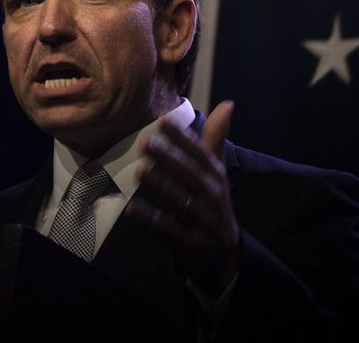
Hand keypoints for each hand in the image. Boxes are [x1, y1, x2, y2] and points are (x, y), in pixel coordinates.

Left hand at [125, 101, 240, 295]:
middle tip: (146, 142)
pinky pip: (168, 230)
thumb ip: (215, 139)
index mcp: (215, 175)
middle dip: (169, 158)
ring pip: (180, 201)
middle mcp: (211, 195)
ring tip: (138, 171)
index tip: (163, 120)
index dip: (182, 137)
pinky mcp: (190, 243)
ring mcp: (202, 220)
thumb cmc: (211, 204)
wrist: (222, 255)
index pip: (200, 153)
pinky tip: (131, 208)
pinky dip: (150, 220)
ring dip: (160, 186)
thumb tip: (227, 103)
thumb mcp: (216, 172)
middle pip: (190, 175)